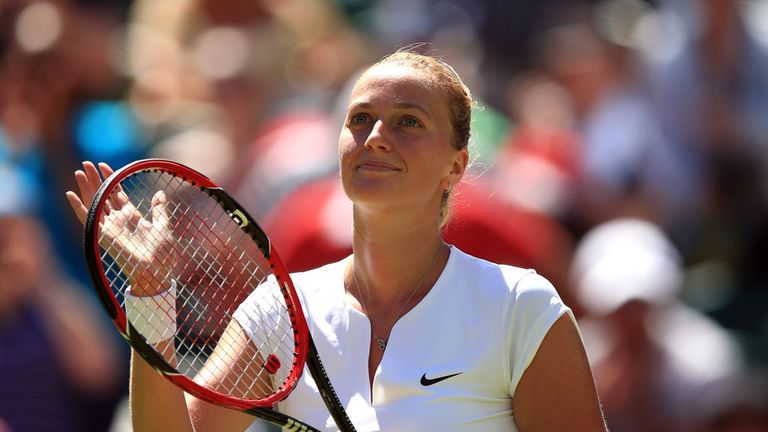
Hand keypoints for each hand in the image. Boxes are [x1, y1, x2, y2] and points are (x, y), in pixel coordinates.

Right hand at [66, 162, 174, 295]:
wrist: (156, 272)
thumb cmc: (162, 254)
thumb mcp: (163, 227)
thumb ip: (159, 210)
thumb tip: (160, 193)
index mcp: (132, 217)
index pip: (118, 193)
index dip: (111, 179)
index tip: (105, 165)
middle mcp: (119, 221)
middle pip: (103, 195)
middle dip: (95, 179)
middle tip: (86, 164)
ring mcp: (109, 227)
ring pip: (94, 203)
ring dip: (86, 187)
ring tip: (79, 171)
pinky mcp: (102, 236)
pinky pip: (87, 219)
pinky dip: (78, 207)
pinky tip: (70, 194)